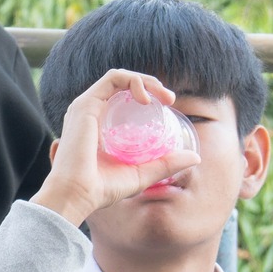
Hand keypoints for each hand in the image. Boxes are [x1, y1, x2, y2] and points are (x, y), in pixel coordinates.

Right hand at [32, 70, 200, 226]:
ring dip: (146, 80)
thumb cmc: (103, 188)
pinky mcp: (85, 104)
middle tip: (170, 99)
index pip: (123, 96)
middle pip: (123, 84)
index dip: (148, 94)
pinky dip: (134, 81)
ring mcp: (86, 106)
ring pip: (120, 76)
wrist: (77, 195)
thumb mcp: (142, 173)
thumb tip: (195, 157)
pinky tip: (146, 98)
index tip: (168, 106)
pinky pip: (113, 79)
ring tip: (164, 97)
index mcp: (98, 123)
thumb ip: (165, 164)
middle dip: (151, 84)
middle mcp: (90, 111)